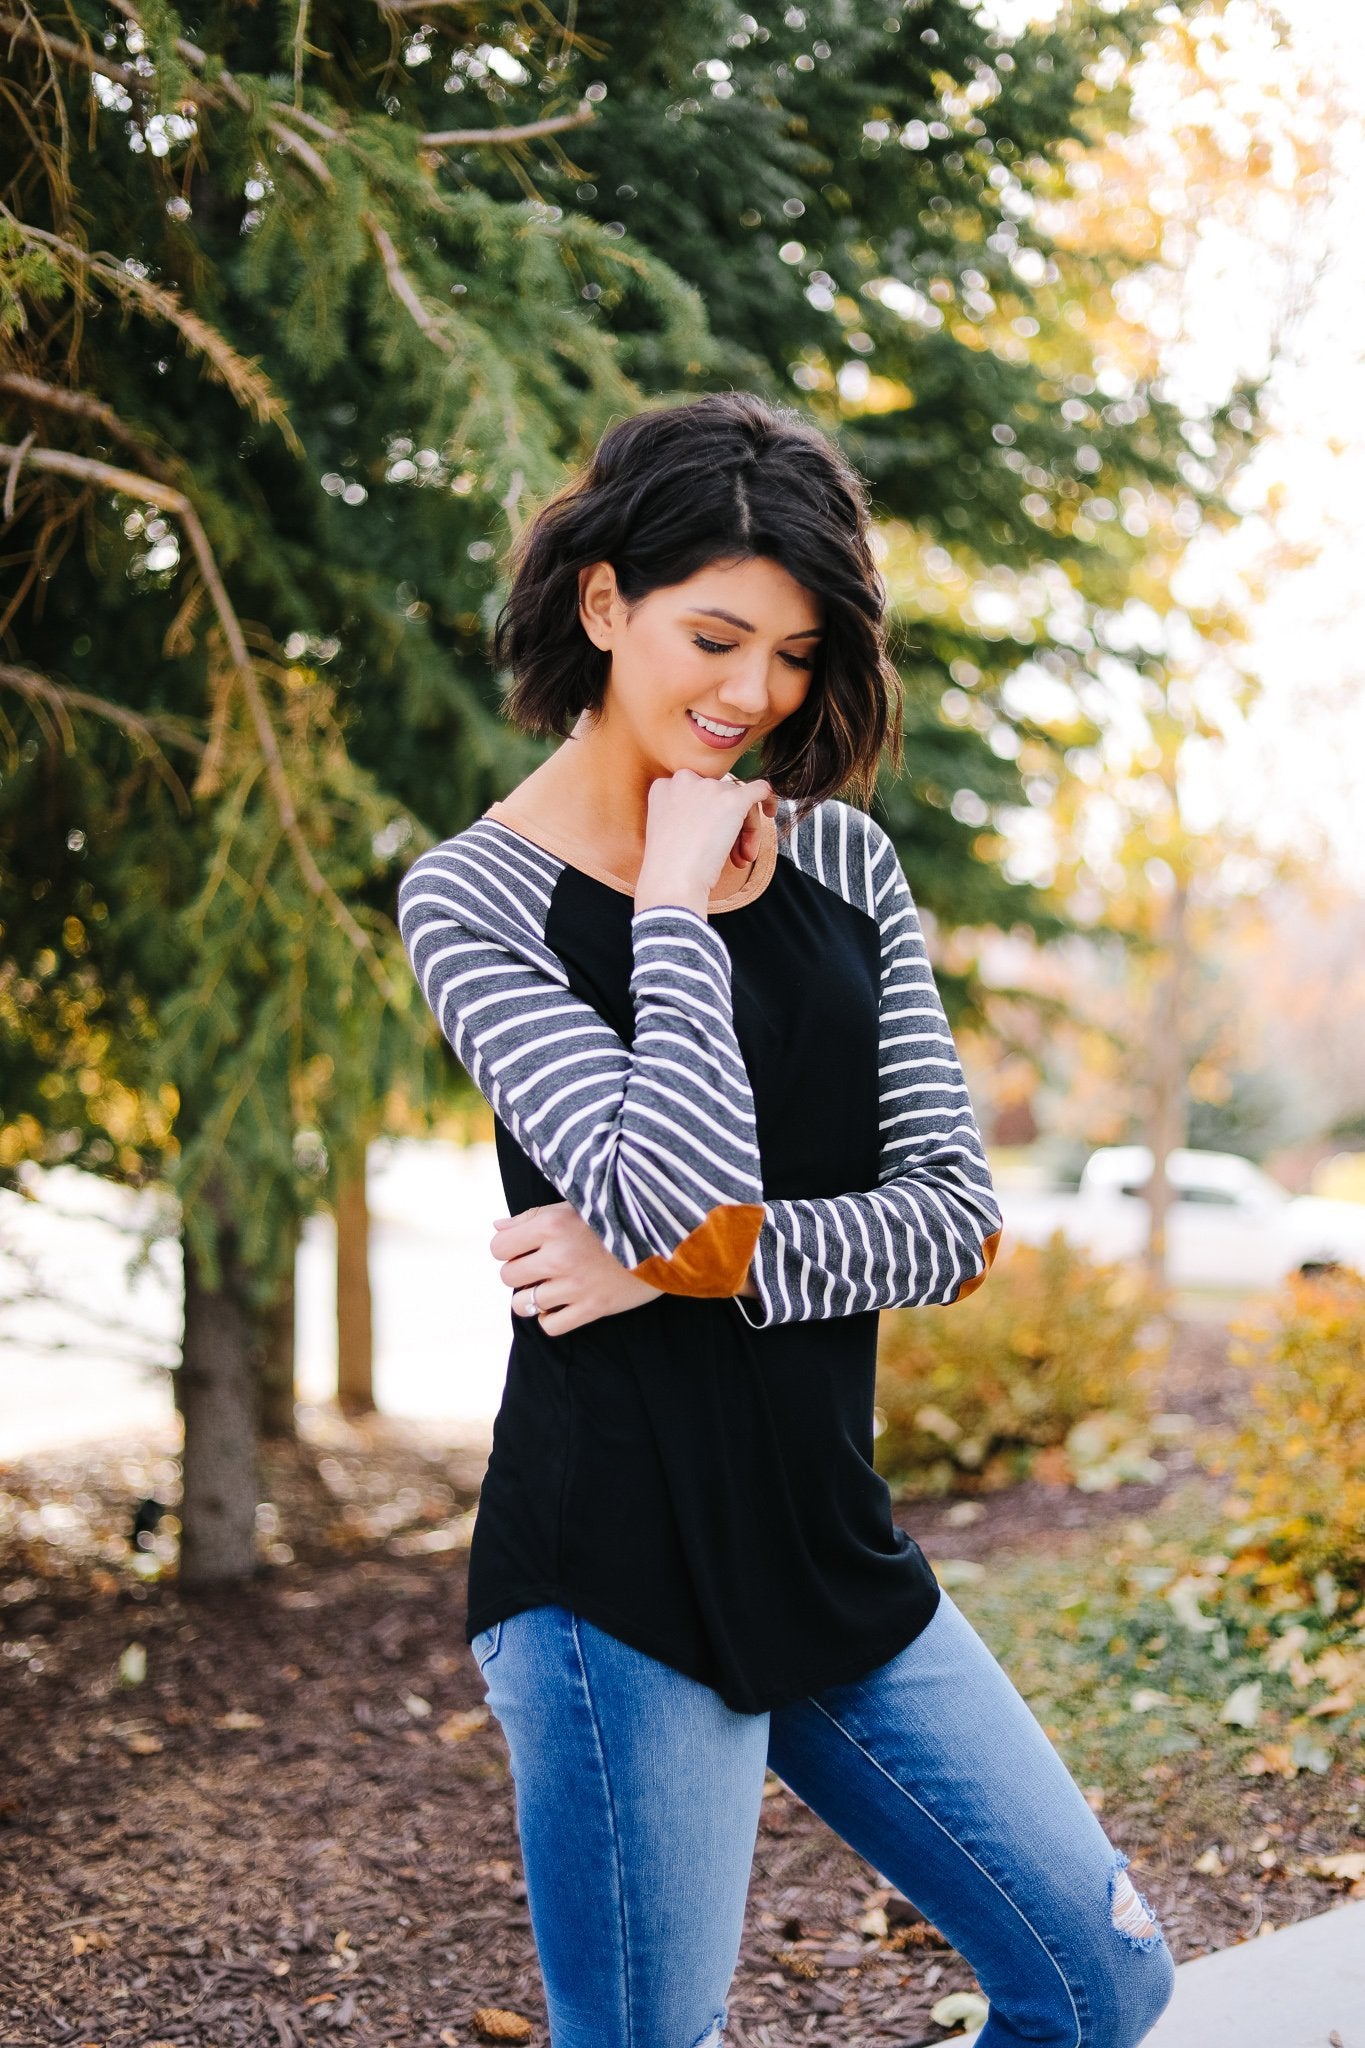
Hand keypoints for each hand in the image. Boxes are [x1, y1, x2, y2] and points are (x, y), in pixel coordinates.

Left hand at [491, 1201, 662, 1335]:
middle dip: (520, 1273)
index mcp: (551, 1225)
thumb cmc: (618, 1216)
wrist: (668, 1237)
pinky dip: (551, 1318)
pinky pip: (550, 1326)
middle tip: (539, 1268)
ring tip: (550, 1288)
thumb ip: (532, 1216)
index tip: (524, 1249)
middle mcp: (558, 1255)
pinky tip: (563, 1304)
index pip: (499, 1247)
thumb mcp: (575, 1205)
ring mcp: (575, 1285)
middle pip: (508, 1276)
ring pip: (523, 1304)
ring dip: (532, 1297)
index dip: (508, 1249)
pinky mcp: (593, 1308)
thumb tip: (497, 1228)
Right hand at [635, 769, 776, 916]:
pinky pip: (758, 789)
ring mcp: (709, 787)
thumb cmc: (670, 868)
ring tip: (742, 859)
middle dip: (729, 822)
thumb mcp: (670, 831)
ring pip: (739, 799)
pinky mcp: (732, 799)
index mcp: (663, 786)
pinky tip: (771, 812)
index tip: (710, 839)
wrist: (673, 882)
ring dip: (746, 829)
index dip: (708, 815)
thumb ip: (688, 815)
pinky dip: (768, 799)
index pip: (697, 792)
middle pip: (719, 793)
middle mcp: (684, 779)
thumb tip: (716, 814)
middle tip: (733, 854)